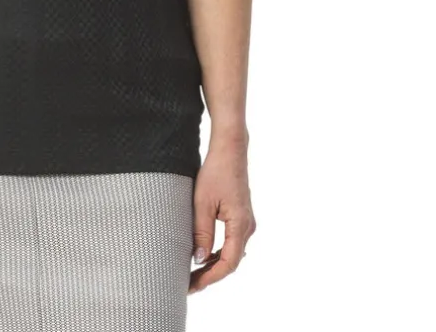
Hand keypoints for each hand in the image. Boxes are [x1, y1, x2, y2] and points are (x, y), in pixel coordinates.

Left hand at [188, 139, 255, 294]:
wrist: (230, 150)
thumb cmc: (216, 172)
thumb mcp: (203, 202)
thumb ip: (202, 231)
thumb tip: (199, 259)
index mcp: (241, 226)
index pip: (228, 263)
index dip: (210, 277)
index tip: (193, 285)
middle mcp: (247, 227)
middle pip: (230, 261)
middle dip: (210, 274)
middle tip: (188, 284)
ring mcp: (246, 223)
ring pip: (231, 252)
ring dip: (213, 264)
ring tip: (192, 273)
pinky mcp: (240, 217)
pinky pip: (231, 242)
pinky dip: (217, 251)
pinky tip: (202, 255)